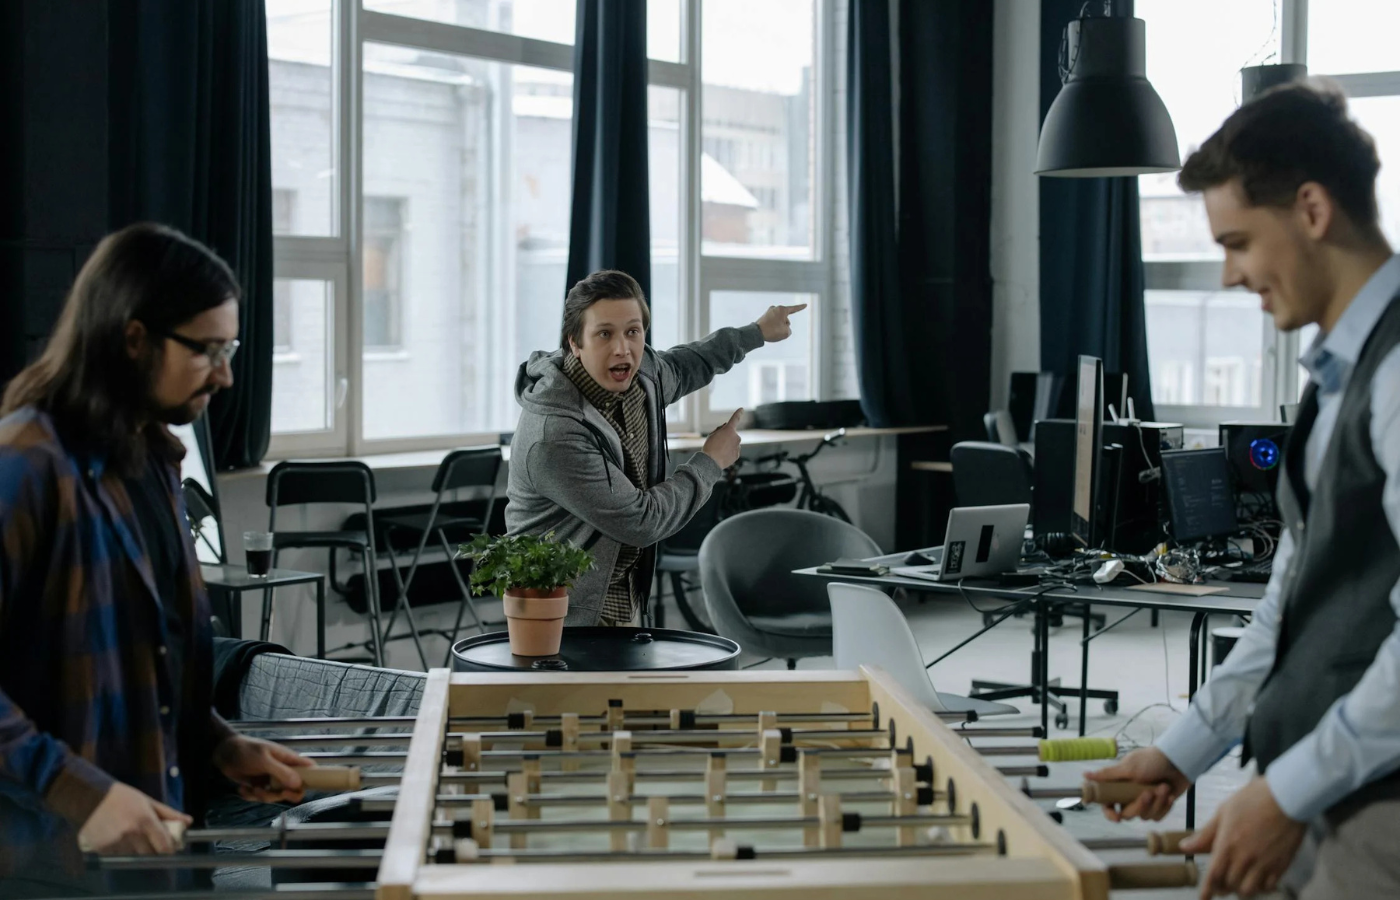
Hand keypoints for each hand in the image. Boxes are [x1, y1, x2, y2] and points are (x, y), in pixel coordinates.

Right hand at [77, 782, 190, 854]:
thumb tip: (188, 822)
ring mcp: (116, 843)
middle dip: (152, 849)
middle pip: (149, 854)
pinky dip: (119, 850)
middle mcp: (132, 834)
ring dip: (134, 850)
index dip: (168, 849)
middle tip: (147, 839)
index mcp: (145, 820)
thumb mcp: (148, 801)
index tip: (169, 848)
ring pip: (133, 856)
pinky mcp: (102, 849)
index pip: (164, 846)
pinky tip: (115, 837)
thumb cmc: (122, 797)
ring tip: (128, 835)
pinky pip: (117, 856)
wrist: (90, 797)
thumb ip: (169, 814)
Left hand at [213, 734, 313, 803]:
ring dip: (262, 796)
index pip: (309, 769)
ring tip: (251, 788)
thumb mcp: (263, 760)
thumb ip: (281, 772)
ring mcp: (270, 779)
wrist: (223, 752)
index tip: (302, 789)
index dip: (311, 780)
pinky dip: (251, 796)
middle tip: (270, 792)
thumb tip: (298, 784)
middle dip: (282, 795)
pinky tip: (242, 789)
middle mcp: (282, 770)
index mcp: (288, 760)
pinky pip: (261, 797)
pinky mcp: (259, 785)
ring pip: (276, 796)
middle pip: (294, 789)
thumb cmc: (245, 750)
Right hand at [703, 409, 743, 468]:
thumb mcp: (712, 434)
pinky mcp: (737, 454)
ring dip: (728, 446)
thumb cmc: (710, 447)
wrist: (711, 462)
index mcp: (729, 429)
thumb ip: (720, 429)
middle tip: (717, 443)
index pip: (735, 419)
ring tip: (719, 451)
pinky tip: (722, 456)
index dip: (738, 413)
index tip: (741, 409)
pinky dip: (729, 453)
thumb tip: (726, 426)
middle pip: (732, 435)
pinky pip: (734, 451)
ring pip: (733, 444)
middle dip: (727, 437)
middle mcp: (736, 436)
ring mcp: (738, 446)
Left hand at [756, 304, 806, 342]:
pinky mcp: (764, 316)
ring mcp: (769, 312)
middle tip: (777, 330)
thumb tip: (783, 327)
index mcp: (782, 309)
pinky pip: (773, 323)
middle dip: (785, 325)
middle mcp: (776, 308)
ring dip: (778, 327)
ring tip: (772, 331)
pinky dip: (773, 328)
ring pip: (779, 321)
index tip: (806, 305)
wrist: (756, 333)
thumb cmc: (772, 331)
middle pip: (786, 319)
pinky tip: (769, 331)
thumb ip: (788, 329)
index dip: (801, 307)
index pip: (794, 309)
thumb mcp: (786, 333)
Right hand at [1086, 747, 1189, 821]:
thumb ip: (1107, 775)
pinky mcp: (1160, 805)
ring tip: (1163, 787)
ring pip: (1144, 816)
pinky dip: (1165, 806)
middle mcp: (1130, 795)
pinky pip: (1158, 816)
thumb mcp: (1128, 767)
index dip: (1110, 813)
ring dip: (1156, 803)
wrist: (1180, 761)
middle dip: (1139, 805)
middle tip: (1148, 794)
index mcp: (1119, 785)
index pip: (1108, 804)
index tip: (1117, 817)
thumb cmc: (1152, 760)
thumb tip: (1085, 776)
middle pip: (1127, 813)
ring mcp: (1145, 801)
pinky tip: (1170, 794)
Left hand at [1183, 776, 1305, 898]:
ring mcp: (1265, 863)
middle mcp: (1245, 858)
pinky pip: (1269, 887)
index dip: (1207, 890)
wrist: (1286, 796)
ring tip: (1238, 883)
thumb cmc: (1253, 799)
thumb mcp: (1223, 812)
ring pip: (1249, 891)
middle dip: (1222, 888)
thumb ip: (1205, 834)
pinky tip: (1257, 881)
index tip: (1203, 898)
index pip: (1214, 875)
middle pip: (1230, 885)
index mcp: (1228, 844)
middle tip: (1220, 884)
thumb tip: (1185, 847)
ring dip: (1240, 890)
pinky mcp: (1281, 865)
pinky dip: (1261, 888)